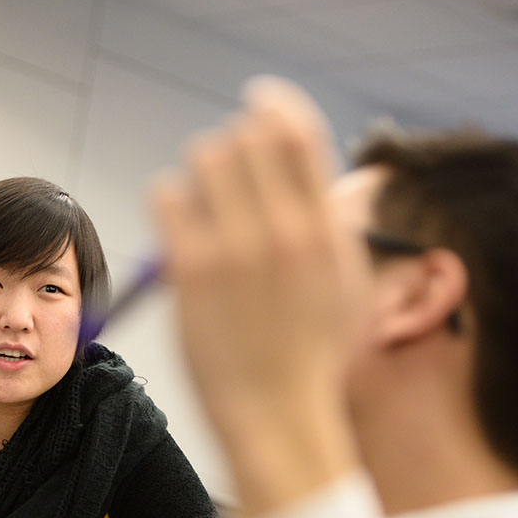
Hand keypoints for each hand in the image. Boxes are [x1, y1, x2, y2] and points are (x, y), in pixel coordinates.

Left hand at [153, 77, 365, 517]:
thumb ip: (342, 226)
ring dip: (198, 173)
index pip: (299, 132)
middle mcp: (284, 227)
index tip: (256, 101)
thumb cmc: (313, 355)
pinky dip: (169, 201)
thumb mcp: (348, 285)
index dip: (273, 105)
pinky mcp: (192, 267)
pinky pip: (167, 195)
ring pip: (203, 158)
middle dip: (232, 148)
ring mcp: (236, 246)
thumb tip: (350, 179)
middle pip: (246, 137)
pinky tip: (177, 228)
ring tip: (202, 208)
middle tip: (225, 178)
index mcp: (326, 227)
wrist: (278, 415)